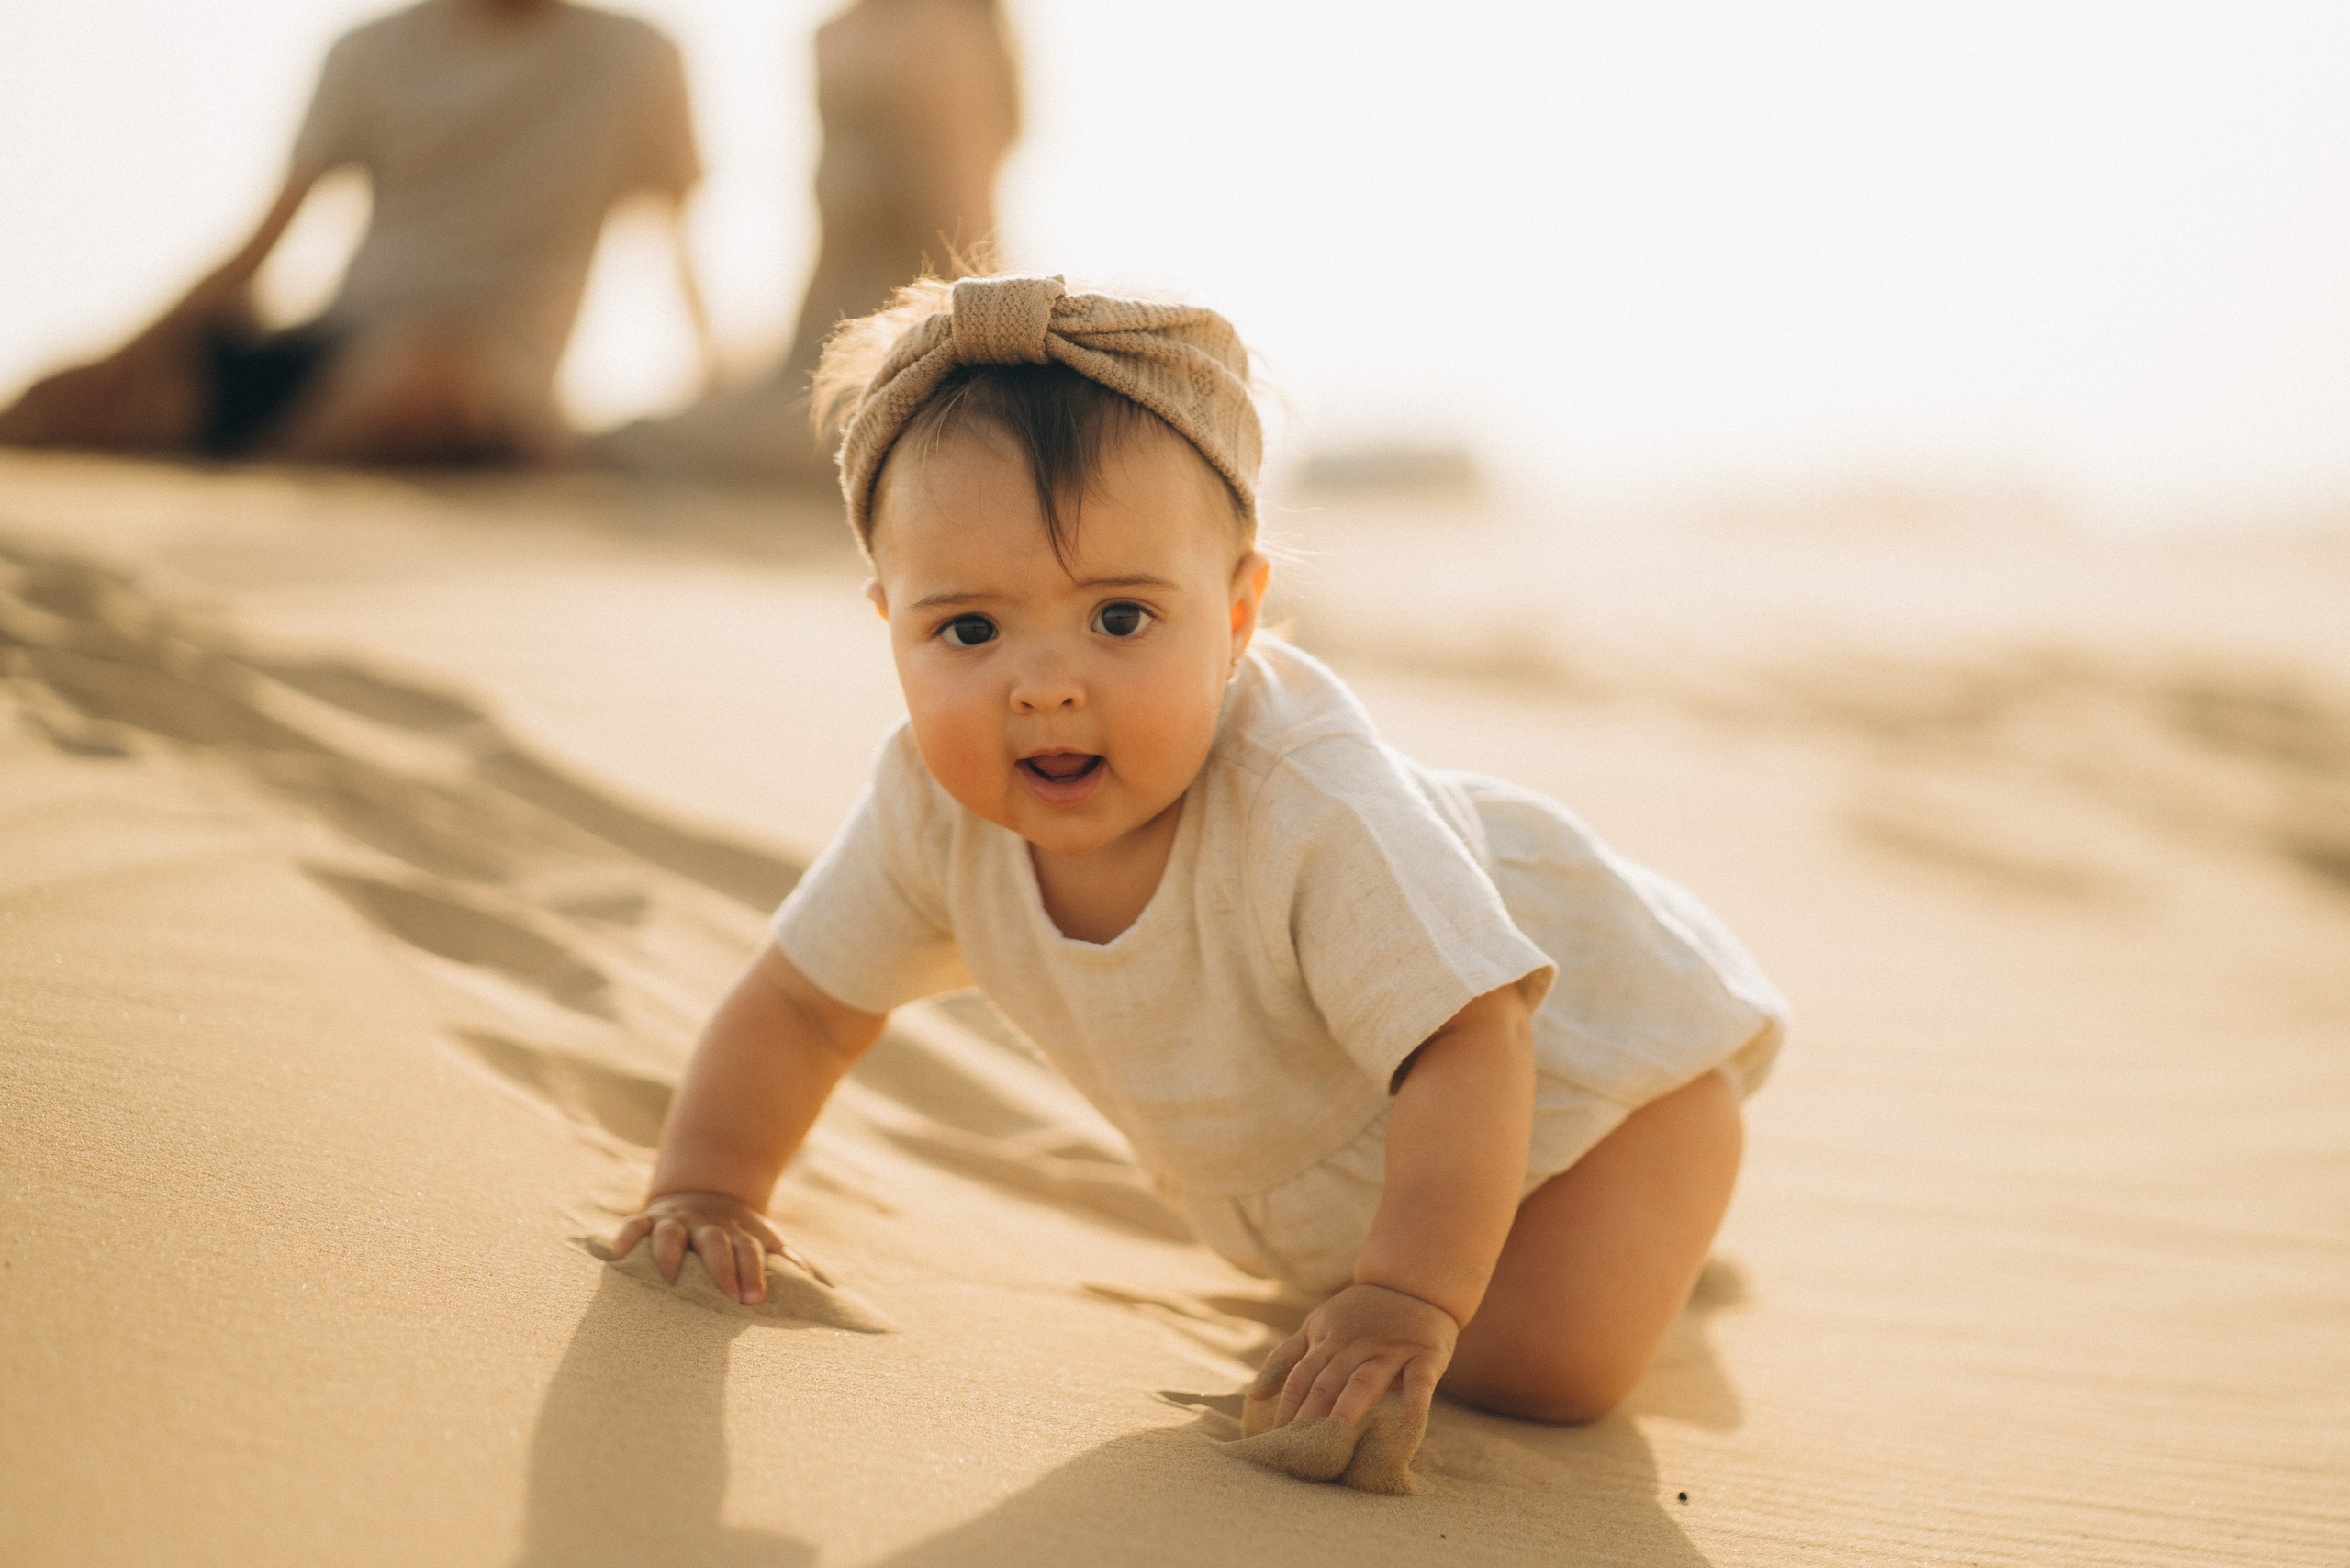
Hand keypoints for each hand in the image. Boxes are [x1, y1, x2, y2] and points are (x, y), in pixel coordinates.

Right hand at [609, 1190, 784, 1304]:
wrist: (705, 1194)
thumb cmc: (736, 1234)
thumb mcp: (761, 1239)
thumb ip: (781, 1259)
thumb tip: (810, 1280)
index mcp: (738, 1231)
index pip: (750, 1250)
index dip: (754, 1273)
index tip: (756, 1300)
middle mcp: (707, 1224)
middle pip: (715, 1242)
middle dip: (722, 1268)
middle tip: (728, 1296)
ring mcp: (676, 1221)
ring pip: (672, 1233)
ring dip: (671, 1253)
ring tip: (670, 1279)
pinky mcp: (649, 1219)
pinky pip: (634, 1225)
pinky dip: (626, 1238)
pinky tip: (619, 1258)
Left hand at [1257, 1283, 1458, 1428]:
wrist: (1414, 1283)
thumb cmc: (1360, 1315)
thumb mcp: (1319, 1326)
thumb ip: (1288, 1357)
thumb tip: (1255, 1394)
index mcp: (1327, 1338)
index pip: (1301, 1376)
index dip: (1287, 1406)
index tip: (1277, 1438)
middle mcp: (1355, 1344)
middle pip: (1327, 1383)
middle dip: (1310, 1415)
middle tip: (1300, 1450)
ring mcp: (1390, 1350)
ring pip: (1364, 1381)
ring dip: (1348, 1408)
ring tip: (1335, 1439)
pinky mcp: (1424, 1357)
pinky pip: (1418, 1384)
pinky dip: (1413, 1406)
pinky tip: (1406, 1431)